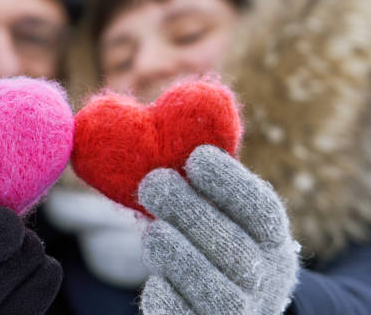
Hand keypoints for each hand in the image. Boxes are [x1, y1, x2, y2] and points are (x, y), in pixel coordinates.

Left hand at [138, 145, 299, 314]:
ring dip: (175, 251)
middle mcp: (265, 280)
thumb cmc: (216, 243)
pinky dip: (165, 295)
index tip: (196, 157)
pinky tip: (157, 279)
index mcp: (273, 241)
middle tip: (153, 183)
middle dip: (189, 211)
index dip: (230, 182)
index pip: (262, 210)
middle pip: (234, 248)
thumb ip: (206, 185)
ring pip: (212, 287)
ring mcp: (239, 311)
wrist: (229, 306)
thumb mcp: (224, 214)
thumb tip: (173, 131)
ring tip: (155, 231)